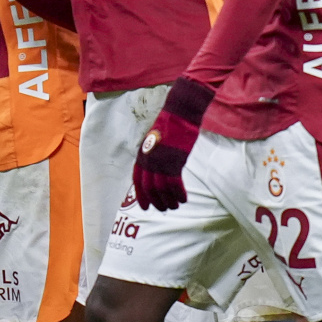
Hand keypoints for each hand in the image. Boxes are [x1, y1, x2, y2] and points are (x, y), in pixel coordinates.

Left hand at [132, 76, 214, 210]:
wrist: (181, 112)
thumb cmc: (172, 124)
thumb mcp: (156, 140)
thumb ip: (154, 154)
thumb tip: (158, 167)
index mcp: (142, 154)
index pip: (137, 181)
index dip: (141, 195)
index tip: (146, 207)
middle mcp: (148, 160)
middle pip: (148, 188)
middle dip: (156, 201)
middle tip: (164, 209)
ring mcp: (160, 162)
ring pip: (161, 189)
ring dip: (169, 200)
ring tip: (176, 206)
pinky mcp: (174, 161)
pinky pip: (174, 185)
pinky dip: (179, 194)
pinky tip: (184, 199)